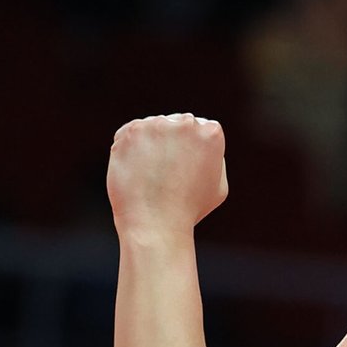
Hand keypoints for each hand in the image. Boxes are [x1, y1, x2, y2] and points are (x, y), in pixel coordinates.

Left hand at [106, 113, 228, 236]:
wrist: (156, 224)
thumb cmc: (189, 210)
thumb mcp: (218, 185)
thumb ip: (212, 157)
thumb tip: (199, 140)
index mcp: (211, 132)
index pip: (200, 129)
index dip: (192, 152)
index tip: (186, 172)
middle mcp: (185, 122)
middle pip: (175, 124)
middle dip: (171, 144)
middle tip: (167, 175)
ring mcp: (156, 124)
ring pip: (151, 129)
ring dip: (149, 146)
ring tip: (151, 176)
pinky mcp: (130, 131)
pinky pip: (128, 134)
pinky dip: (129, 150)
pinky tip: (137, 171)